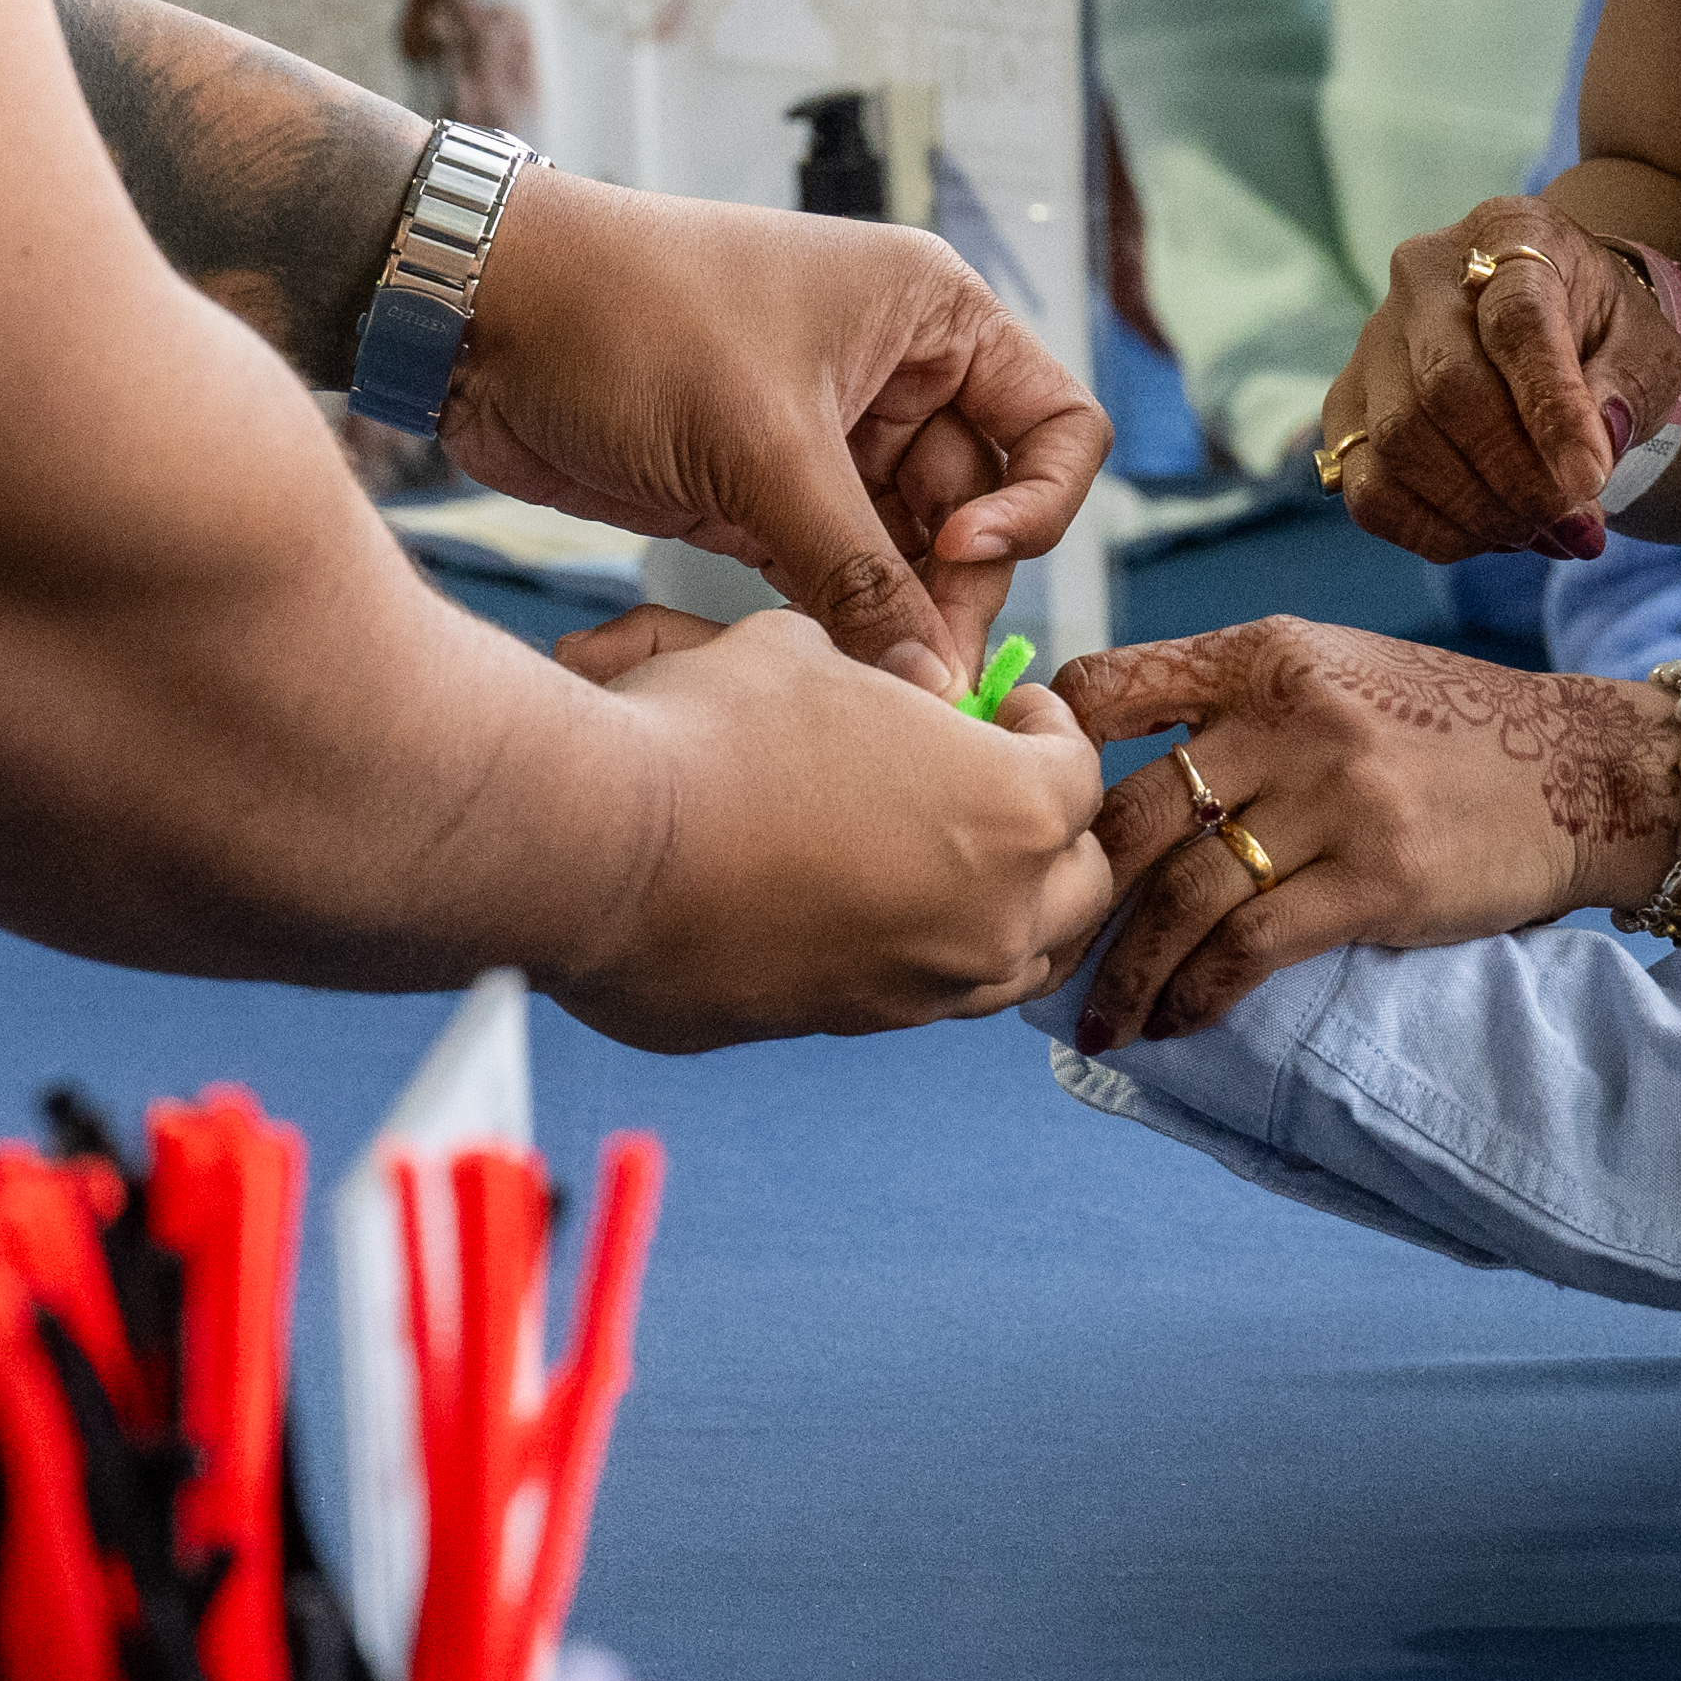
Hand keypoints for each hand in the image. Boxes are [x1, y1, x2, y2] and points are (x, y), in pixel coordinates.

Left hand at [446, 167, 1106, 686]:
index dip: (1034, 503)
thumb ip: (856, 570)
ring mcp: (830, 441)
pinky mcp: (763, 497)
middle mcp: (896, 376)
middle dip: (955, 588)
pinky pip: (838, 575)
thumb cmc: (626, 321)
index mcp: (930, 316)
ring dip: (895, 620)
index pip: (1056, 425)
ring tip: (865, 684)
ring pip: (910, 556)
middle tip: (916, 671)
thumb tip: (932, 686)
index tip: (956, 550)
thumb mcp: (760, 445)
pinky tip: (820, 670)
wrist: (476, 318)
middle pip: (987, 508)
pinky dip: (837, 622)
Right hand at [538, 600, 1115, 1040]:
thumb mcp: (804, 653)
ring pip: (1012, 963)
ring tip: (948, 858)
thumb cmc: (710, 734)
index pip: (1079, 773)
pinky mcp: (843, 1027)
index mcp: (1014, 814)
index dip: (1042, 728)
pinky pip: (917, 995)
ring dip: (1000, 907)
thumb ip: (874, 675)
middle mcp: (990, 919)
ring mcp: (919, 989)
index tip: (1006, 709)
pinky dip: (916, 952)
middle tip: (999, 785)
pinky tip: (864, 903)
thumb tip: (881, 684)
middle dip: (1051, 831)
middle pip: (1079, 886)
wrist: (600, 849)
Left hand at [1035, 617, 1680, 1049]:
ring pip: (1181, 894)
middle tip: (1039, 951)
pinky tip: (1177, 1022)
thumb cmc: (1443, 730)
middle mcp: (1293, 714)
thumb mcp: (1334, 672)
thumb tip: (1102, 766)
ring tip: (1101, 1020)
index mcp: (1267, 652)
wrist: (1583, 770)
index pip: (1109, 688)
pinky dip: (1199, 994)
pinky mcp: (1377, 877)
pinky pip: (1250, 947)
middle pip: (1131, 812)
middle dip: (1071, 894)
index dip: (1045, 756)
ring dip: (1128, 972)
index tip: (1019, 820)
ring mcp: (1337, 796)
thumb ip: (1232, 702)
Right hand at [1304, 196, 1680, 564]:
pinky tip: (1494, 534)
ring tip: (1546, 530)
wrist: (1551, 319)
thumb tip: (1596, 443)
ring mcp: (1373, 342)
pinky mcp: (1349, 407)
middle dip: (1515, 475)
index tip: (1590, 478)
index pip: (1517, 320)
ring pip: (1400, 442)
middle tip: (1573, 520)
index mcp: (1506, 234)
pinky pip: (1368, 490)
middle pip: (1447, 387)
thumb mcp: (1646, 342)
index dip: (1551, 408)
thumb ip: (1630, 385)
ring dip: (1480, 510)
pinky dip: (1434, 531)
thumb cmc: (1602, 330)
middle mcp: (1422, 277)